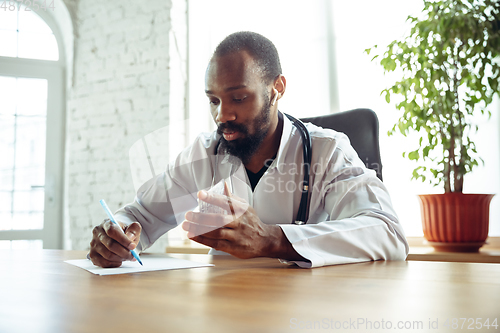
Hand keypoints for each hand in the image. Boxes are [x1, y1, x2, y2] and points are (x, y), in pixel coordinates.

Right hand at [89, 219, 141, 267]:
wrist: (116, 238)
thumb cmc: (125, 232)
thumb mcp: (132, 228)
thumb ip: (134, 230)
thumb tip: (130, 237)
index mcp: (106, 223)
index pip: (112, 231)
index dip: (123, 240)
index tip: (133, 246)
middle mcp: (97, 233)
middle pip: (110, 245)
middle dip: (124, 252)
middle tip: (133, 256)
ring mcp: (93, 244)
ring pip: (108, 255)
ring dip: (120, 258)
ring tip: (127, 257)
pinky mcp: (93, 255)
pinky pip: (103, 263)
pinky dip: (114, 264)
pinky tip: (120, 260)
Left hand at [182, 182, 301, 259]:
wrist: (265, 240)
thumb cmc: (251, 222)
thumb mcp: (245, 207)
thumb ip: (232, 197)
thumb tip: (223, 184)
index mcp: (241, 210)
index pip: (226, 201)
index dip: (213, 197)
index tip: (201, 194)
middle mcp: (239, 222)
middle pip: (219, 219)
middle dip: (201, 217)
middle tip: (188, 214)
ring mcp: (236, 236)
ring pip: (216, 232)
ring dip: (199, 229)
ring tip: (186, 226)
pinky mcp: (233, 247)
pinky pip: (216, 243)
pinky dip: (203, 240)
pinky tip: (193, 236)